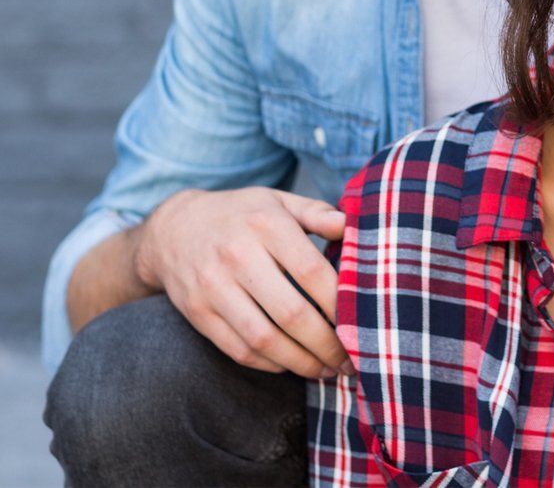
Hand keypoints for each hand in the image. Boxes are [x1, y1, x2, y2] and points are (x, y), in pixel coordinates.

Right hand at [134, 186, 350, 377]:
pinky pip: (238, 349)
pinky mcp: (197, 313)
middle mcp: (238, 256)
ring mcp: (213, 287)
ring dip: (300, 362)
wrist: (173, 228)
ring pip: (264, 339)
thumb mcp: (278, 200)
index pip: (313, 272)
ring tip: (326, 370)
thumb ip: (317, 212)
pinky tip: (291, 365)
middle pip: (291, 313)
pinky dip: (269, 364)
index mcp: (267, 224)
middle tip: (350, 360)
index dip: (340, 303)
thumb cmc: (241, 214)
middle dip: (326, 343)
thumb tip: (352, 225)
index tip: (362, 322)